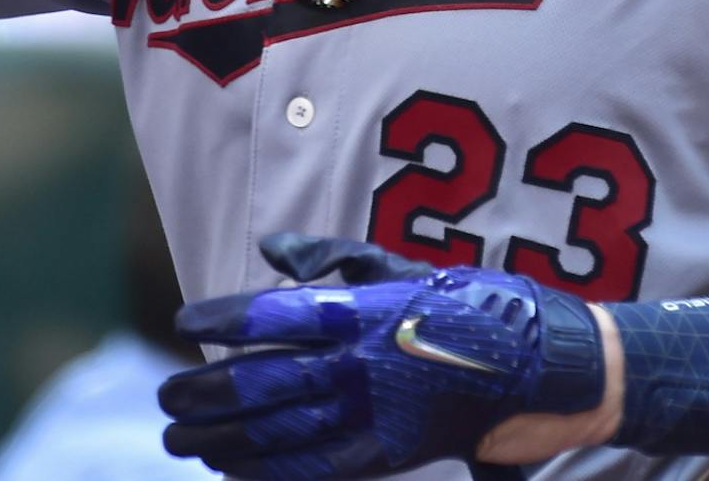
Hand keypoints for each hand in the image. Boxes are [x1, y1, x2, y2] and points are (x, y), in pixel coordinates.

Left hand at [158, 233, 605, 479]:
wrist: (544, 369)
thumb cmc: (470, 307)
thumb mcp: (401, 267)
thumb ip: (333, 258)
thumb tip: (273, 249)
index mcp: (362, 311)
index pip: (273, 313)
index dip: (222, 318)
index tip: (182, 319)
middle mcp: (361, 366)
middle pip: (263, 380)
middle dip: (205, 392)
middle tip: (164, 397)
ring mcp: (373, 416)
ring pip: (279, 431)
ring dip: (221, 438)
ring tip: (179, 438)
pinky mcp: (387, 455)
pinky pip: (313, 470)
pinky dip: (266, 471)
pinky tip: (231, 469)